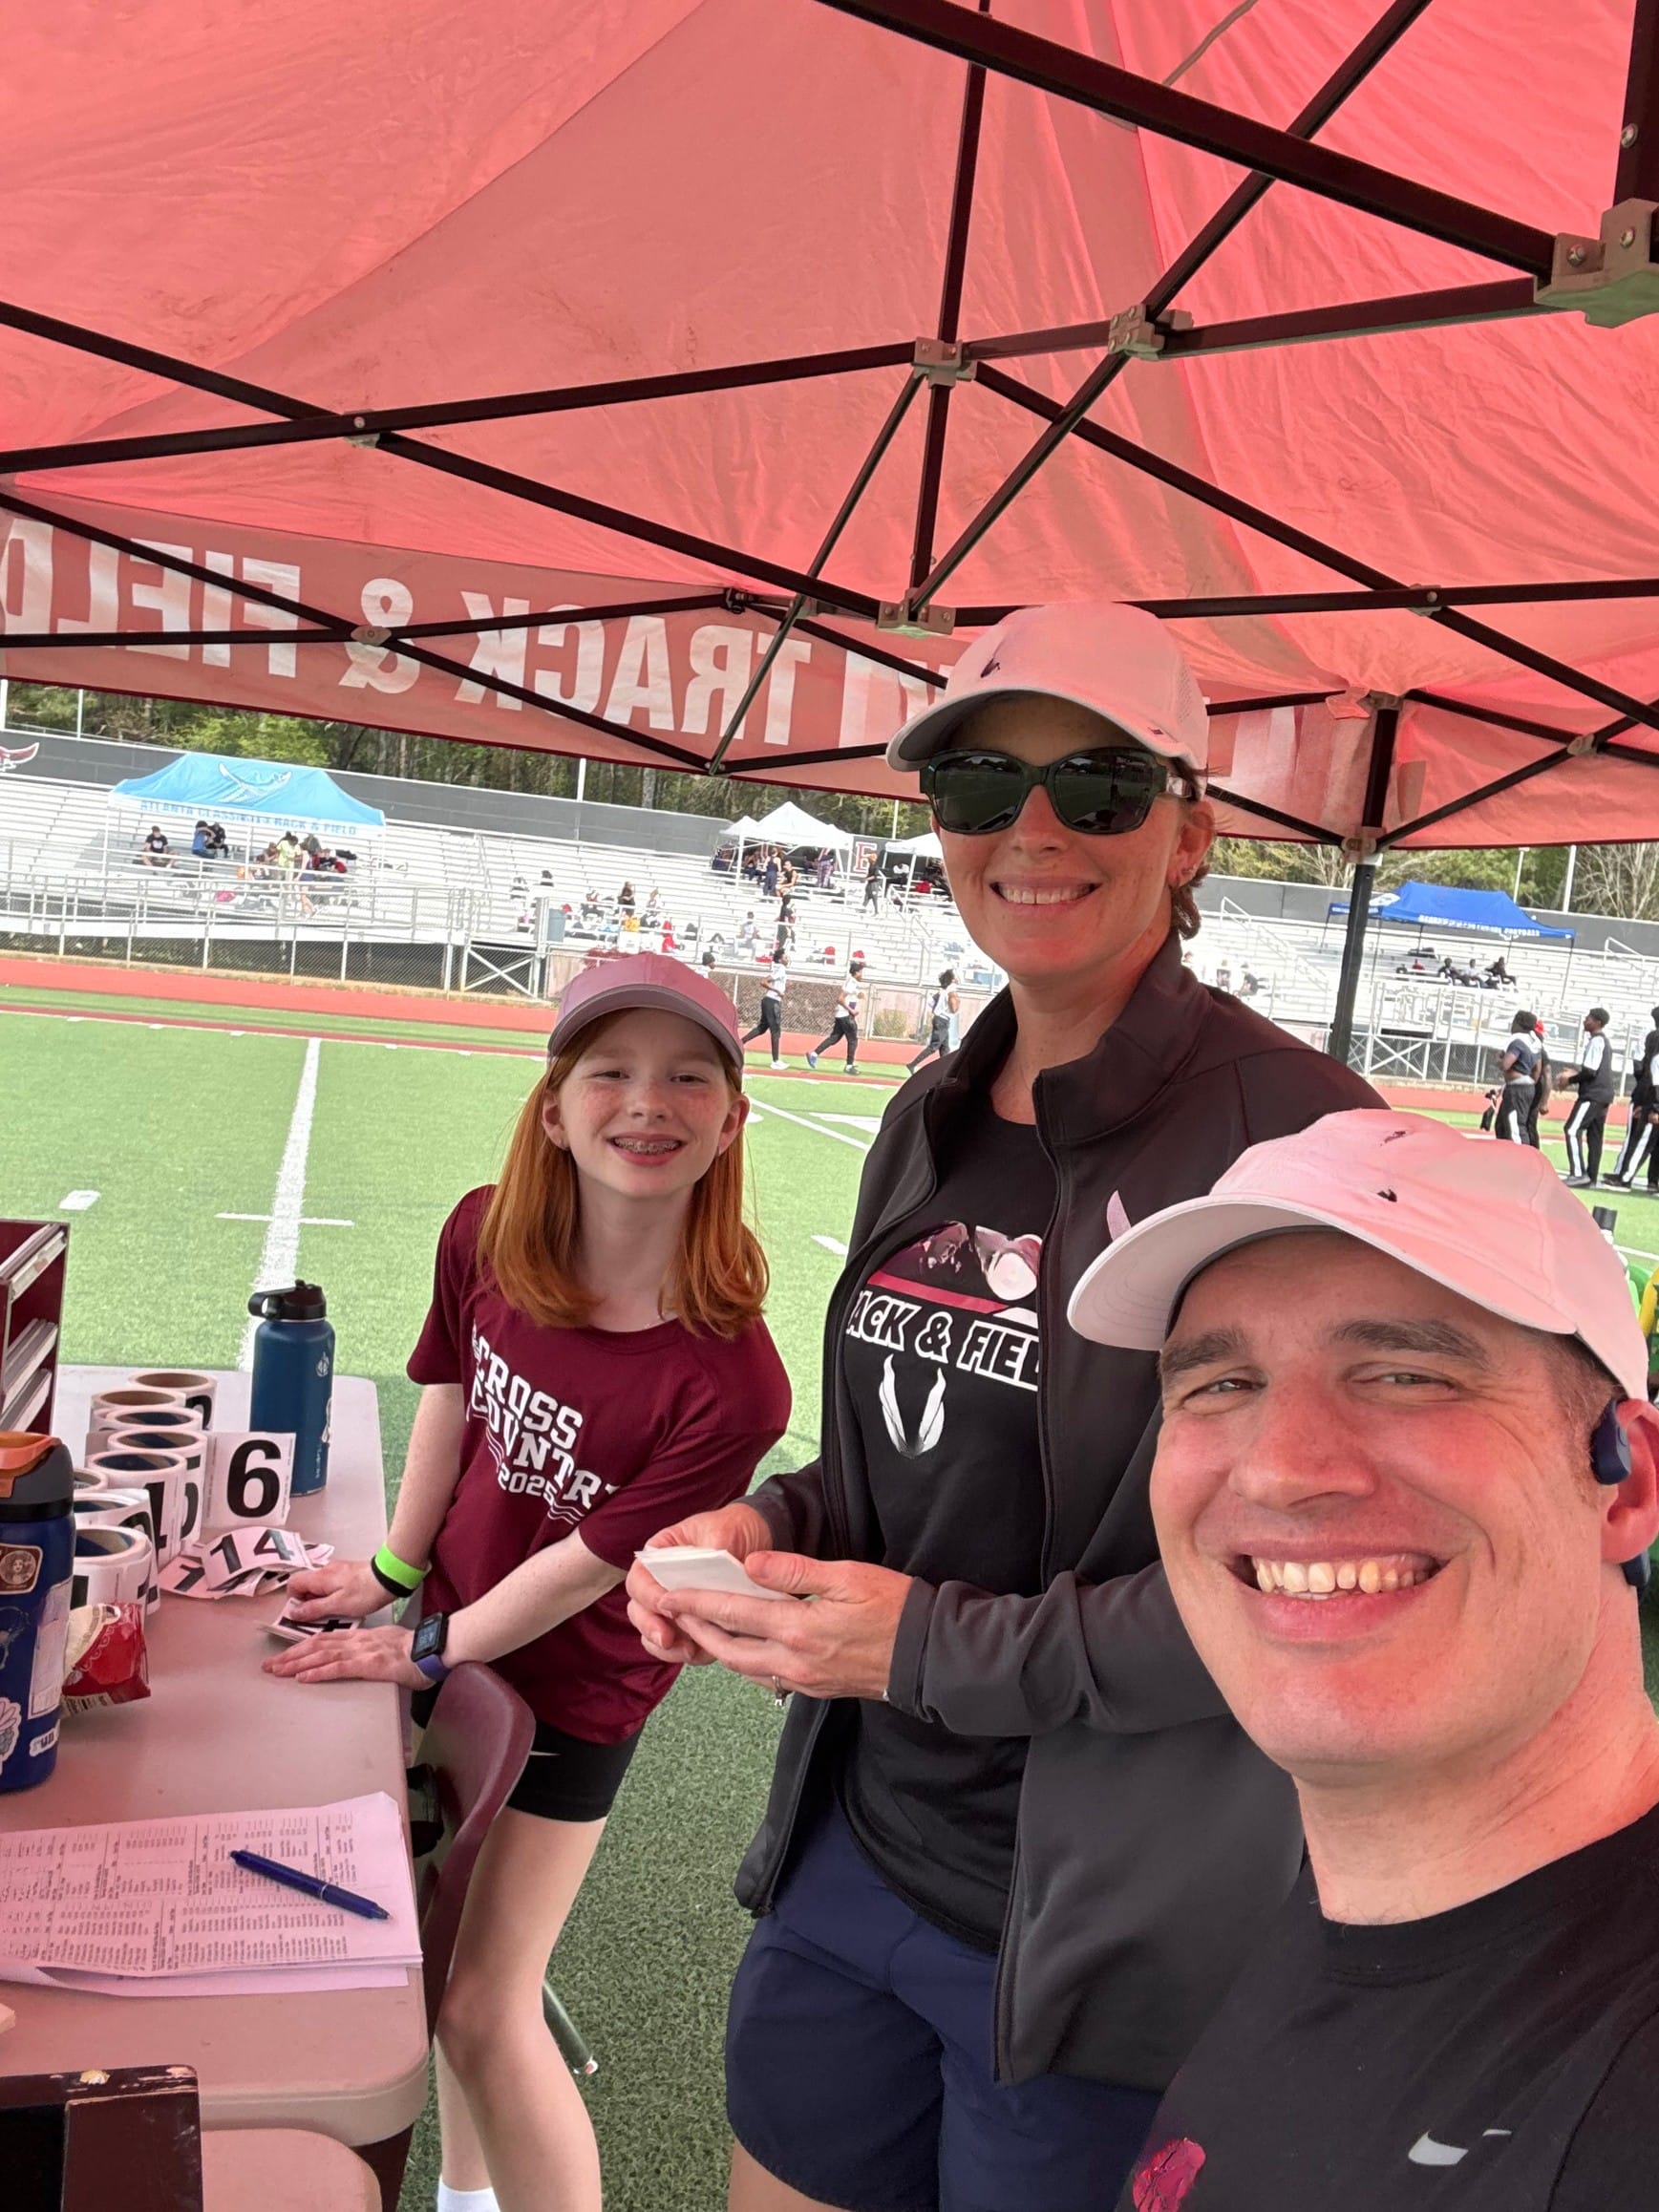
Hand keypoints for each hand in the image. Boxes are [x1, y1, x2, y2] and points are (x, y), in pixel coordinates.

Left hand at [262, 1624, 422, 1686]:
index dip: (301, 1647)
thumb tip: (359, 1655)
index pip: (323, 1639)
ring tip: (278, 1671)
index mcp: (359, 1637)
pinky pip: (338, 1668)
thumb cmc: (413, 1651)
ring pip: (321, 1655)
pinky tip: (303, 1677)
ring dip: (297, 1664)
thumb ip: (368, 1648)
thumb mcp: (386, 1644)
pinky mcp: (368, 1665)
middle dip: (290, 1655)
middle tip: (269, 1665)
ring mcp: (361, 1652)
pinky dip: (318, 1672)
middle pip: (316, 1645)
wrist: (431, 1649)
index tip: (283, 1655)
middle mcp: (356, 1641)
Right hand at [283, 1558, 390, 1622]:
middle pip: (306, 1585)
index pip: (293, 1583)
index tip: (303, 1612)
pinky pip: (332, 1583)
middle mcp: (326, 1569)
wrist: (390, 1576)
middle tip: (321, 1615)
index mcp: (320, 1577)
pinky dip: (333, 1594)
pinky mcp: (348, 1571)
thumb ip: (314, 1609)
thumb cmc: (365, 1593)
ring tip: (335, 1611)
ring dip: (322, 1599)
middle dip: (308, 1601)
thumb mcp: (337, 1606)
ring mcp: (338, 1569)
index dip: (293, 1599)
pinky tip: (345, 1603)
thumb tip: (293, 1612)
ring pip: (319, 1585)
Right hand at [625, 1502, 772, 1665]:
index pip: (639, 1578)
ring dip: (667, 1648)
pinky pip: (678, 1647)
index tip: (666, 1606)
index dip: (647, 1596)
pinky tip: (705, 1653)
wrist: (756, 1539)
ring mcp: (674, 1607)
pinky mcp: (692, 1626)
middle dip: (650, 1627)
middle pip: (638, 1610)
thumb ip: (709, 1552)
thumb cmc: (733, 1530)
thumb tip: (704, 1574)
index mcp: (659, 1556)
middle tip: (667, 1639)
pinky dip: (686, 1654)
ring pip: (653, 1634)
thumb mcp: (722, 1533)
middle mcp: (660, 1583)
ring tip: (689, 1651)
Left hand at [656, 1552, 912, 1702]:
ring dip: (717, 1648)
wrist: (929, 1657)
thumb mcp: (848, 1576)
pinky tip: (742, 1646)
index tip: (668, 1595)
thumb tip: (750, 1564)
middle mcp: (794, 1660)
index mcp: (799, 1628)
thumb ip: (795, 1571)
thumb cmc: (895, 1609)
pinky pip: (767, 1677)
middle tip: (671, 1612)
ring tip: (698, 1627)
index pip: (733, 1614)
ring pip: (745, 1667)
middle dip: (696, 1630)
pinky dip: (745, 1661)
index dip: (696, 1604)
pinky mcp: (815, 1687)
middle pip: (729, 1649)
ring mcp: (804, 1679)